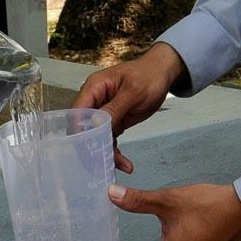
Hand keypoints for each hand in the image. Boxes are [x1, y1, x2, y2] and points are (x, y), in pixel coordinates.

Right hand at [72, 42, 187, 172]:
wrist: (162, 74)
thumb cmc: (148, 75)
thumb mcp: (133, 92)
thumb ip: (114, 108)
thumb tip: (95, 124)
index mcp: (94, 87)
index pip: (77, 112)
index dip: (79, 131)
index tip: (88, 148)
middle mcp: (95, 100)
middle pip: (83, 128)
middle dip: (92, 147)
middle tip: (101, 164)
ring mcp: (104, 112)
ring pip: (96, 137)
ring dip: (106, 153)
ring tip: (122, 166)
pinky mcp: (114, 120)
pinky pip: (108, 139)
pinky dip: (115, 151)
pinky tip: (125, 164)